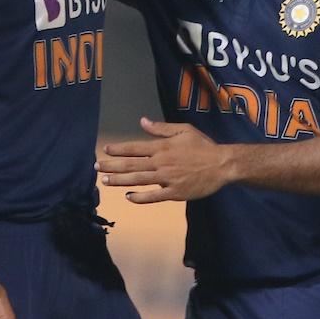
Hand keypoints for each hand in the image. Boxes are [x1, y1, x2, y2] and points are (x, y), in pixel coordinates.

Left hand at [96, 117, 235, 203]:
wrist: (222, 164)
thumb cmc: (203, 146)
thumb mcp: (184, 130)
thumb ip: (161, 128)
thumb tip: (142, 121)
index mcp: (162, 147)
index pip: (134, 148)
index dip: (118, 149)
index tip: (105, 150)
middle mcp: (161, 163)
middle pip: (131, 165)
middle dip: (112, 166)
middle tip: (97, 167)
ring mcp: (167, 179)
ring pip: (138, 180)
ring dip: (120, 181)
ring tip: (105, 181)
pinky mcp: (175, 193)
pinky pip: (153, 197)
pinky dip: (139, 197)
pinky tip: (129, 196)